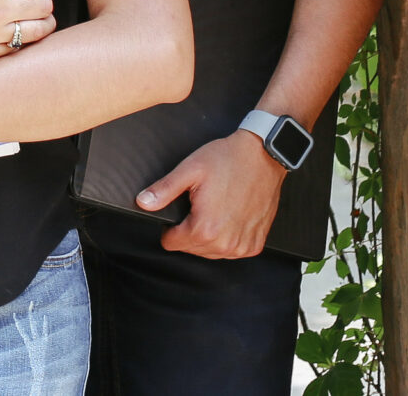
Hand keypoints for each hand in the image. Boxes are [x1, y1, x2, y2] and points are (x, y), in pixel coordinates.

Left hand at [140, 131, 287, 259]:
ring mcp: (242, 247)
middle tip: (200, 204)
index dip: (169, 226)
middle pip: (190, 248)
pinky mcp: (255, 245)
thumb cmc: (229, 160)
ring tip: (215, 208)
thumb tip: (143, 203)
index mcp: (206, 228)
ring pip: (210, 252)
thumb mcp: (190, 170)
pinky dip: (227, 237)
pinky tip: (229, 216)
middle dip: (189, 229)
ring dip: (207, 235)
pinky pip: (231, 250)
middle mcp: (225, 244)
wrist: (263, 156)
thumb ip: (163, 190)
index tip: (180, 209)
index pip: (171, 243)